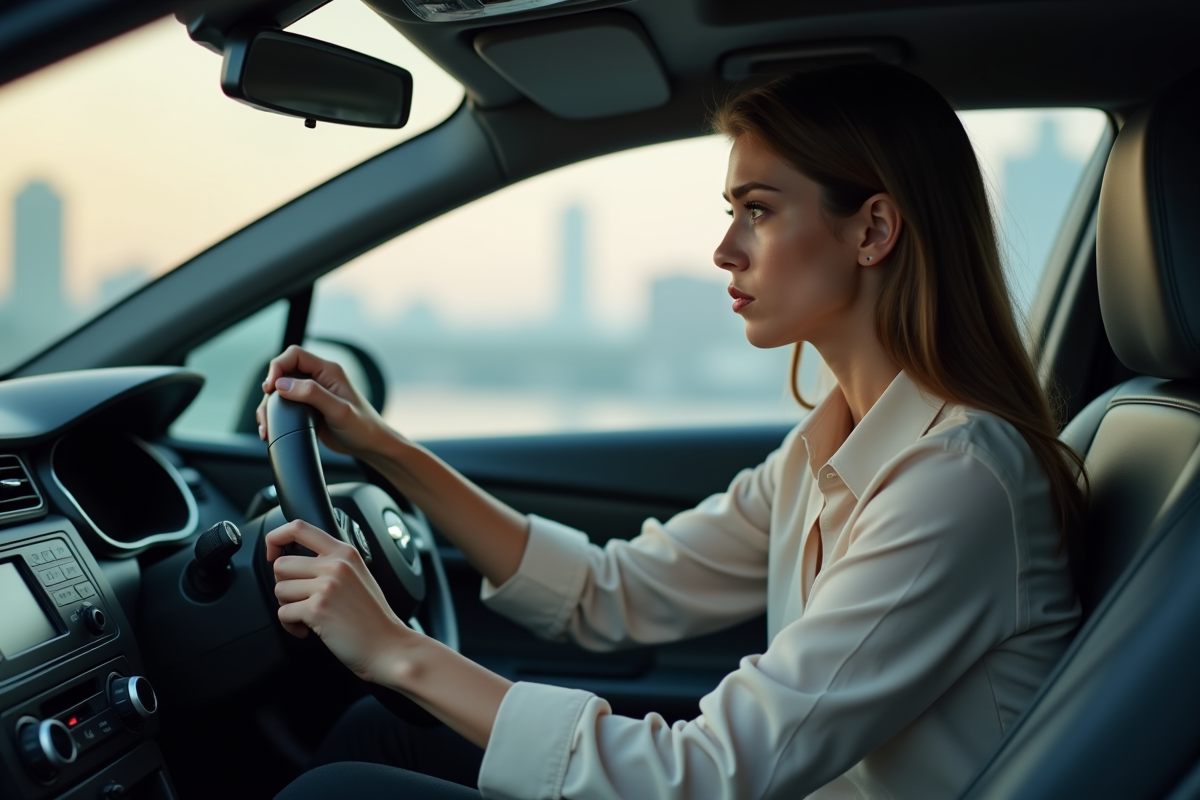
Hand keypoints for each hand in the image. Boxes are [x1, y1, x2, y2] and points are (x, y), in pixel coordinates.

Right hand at [256, 345, 393, 458]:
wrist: (370, 446)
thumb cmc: (363, 427)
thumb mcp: (339, 410)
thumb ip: (312, 394)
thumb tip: (282, 384)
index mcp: (328, 371)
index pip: (294, 355)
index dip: (277, 366)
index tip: (270, 387)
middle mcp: (319, 379)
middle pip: (283, 372)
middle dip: (270, 389)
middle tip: (267, 409)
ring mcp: (313, 394)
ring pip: (281, 391)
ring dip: (269, 406)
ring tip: (265, 424)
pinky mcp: (308, 409)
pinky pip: (285, 406)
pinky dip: (275, 416)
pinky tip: (270, 429)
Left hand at [266, 519, 413, 682]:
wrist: (388, 646)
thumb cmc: (373, 618)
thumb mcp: (359, 576)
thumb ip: (333, 563)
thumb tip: (296, 564)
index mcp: (344, 552)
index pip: (298, 527)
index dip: (276, 538)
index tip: (274, 553)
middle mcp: (335, 565)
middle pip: (281, 564)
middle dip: (284, 585)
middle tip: (300, 600)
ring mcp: (327, 586)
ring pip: (280, 589)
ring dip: (288, 607)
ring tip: (307, 617)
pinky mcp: (317, 609)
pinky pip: (283, 613)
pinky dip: (291, 625)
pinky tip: (308, 630)